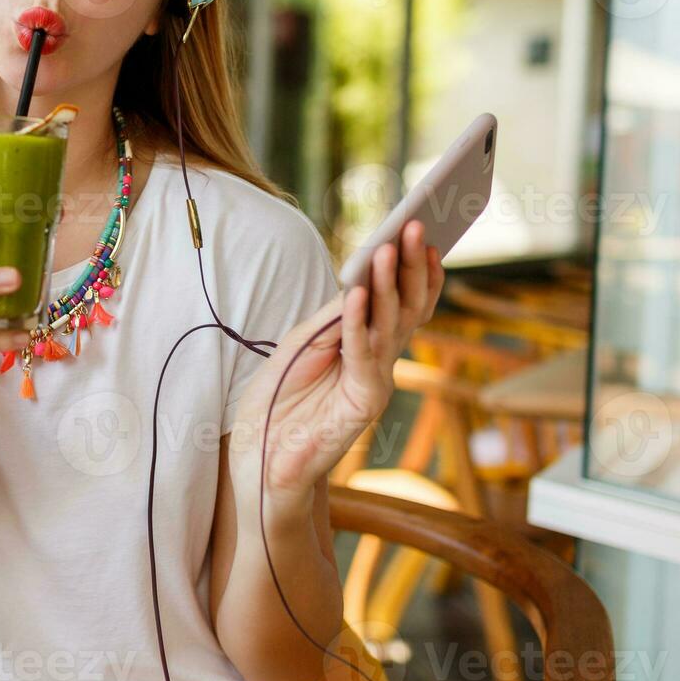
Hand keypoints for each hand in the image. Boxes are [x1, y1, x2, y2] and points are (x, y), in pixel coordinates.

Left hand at [227, 220, 444, 513]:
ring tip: (387, 249)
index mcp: (371, 344)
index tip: (417, 228)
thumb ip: (336, 315)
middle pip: (407, 307)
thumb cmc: (281, 396)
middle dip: (411, 265)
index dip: (416, 268)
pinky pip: (362, 352)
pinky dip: (358, 321)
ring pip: (391, 325)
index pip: (405, 301)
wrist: (262, 455)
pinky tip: (356, 291)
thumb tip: (362, 277)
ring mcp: (376, 382)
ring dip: (388, 284)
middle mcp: (382, 361)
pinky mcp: (363, 403)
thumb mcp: (306, 341)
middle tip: (413, 225)